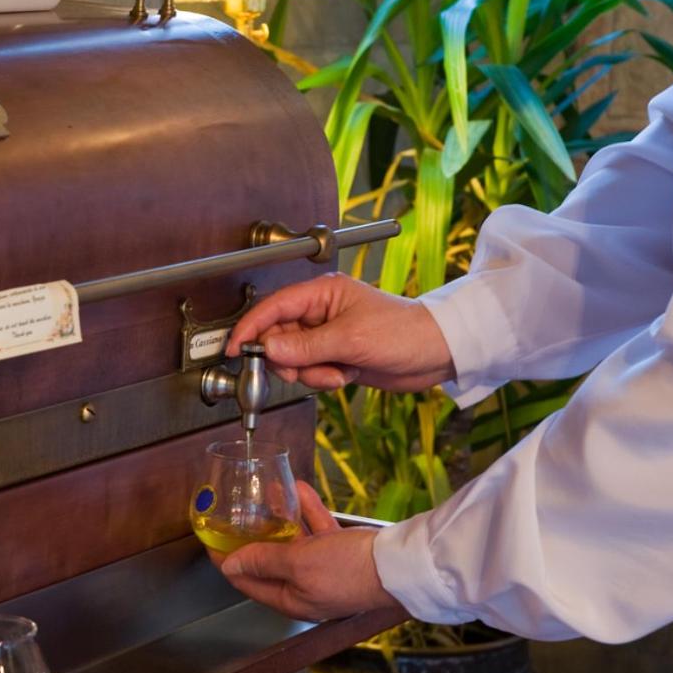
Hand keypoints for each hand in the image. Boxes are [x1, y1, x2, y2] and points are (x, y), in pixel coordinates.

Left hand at [211, 482, 401, 621]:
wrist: (400, 564)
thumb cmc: (348, 569)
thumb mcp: (298, 563)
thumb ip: (263, 561)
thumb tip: (231, 566)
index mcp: (292, 599)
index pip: (248, 583)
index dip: (227, 562)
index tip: (211, 542)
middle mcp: (307, 588)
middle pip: (270, 562)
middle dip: (254, 537)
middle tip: (236, 516)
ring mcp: (326, 570)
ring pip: (295, 542)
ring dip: (280, 517)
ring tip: (265, 495)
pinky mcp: (344, 552)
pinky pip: (318, 530)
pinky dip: (307, 511)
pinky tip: (298, 489)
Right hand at [225, 273, 455, 391]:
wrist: (437, 352)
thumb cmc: (404, 331)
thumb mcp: (351, 339)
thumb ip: (306, 346)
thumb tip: (268, 348)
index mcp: (322, 293)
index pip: (273, 306)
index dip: (251, 327)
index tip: (235, 347)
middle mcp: (320, 313)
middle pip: (278, 336)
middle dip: (288, 359)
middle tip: (302, 369)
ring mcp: (326, 335)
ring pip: (293, 358)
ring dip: (310, 372)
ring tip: (336, 371)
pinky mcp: (335, 355)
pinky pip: (311, 370)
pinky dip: (323, 378)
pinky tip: (344, 374)